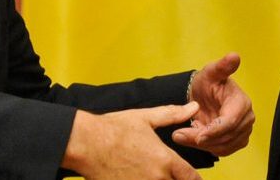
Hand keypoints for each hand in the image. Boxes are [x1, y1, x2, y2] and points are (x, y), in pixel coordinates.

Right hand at [63, 102, 202, 179]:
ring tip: (148, 173)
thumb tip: (193, 107)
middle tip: (166, 172)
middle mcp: (156, 177)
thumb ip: (172, 115)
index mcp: (165, 160)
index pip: (191, 178)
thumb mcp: (146, 118)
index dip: (192, 179)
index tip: (189, 176)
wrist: (86, 143)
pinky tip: (134, 176)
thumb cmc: (114, 129)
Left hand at [172, 53, 253, 155]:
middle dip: (202, 138)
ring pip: (223, 147)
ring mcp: (243, 131)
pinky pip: (221, 151)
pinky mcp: (236, 141)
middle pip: (225, 137)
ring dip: (201, 144)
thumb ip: (222, 66)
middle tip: (179, 135)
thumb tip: (234, 56)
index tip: (197, 135)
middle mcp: (246, 118)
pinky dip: (206, 148)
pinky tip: (194, 137)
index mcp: (242, 102)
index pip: (230, 121)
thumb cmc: (208, 82)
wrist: (204, 94)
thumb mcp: (210, 72)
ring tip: (183, 135)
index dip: (214, 130)